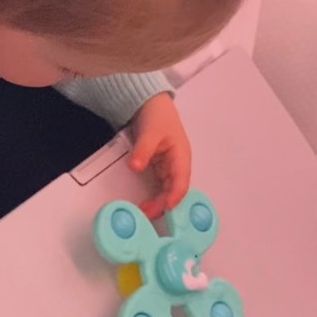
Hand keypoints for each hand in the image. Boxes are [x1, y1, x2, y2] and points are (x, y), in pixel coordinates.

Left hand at [129, 93, 191, 218]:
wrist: (149, 102)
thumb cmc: (157, 114)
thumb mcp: (150, 131)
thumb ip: (143, 149)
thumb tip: (135, 166)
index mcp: (181, 156)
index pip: (181, 182)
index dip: (174, 196)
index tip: (164, 207)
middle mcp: (177, 164)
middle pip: (174, 189)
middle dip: (163, 204)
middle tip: (146, 214)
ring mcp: (168, 166)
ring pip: (166, 189)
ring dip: (157, 202)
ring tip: (143, 212)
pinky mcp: (158, 166)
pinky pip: (158, 185)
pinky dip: (152, 195)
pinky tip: (143, 203)